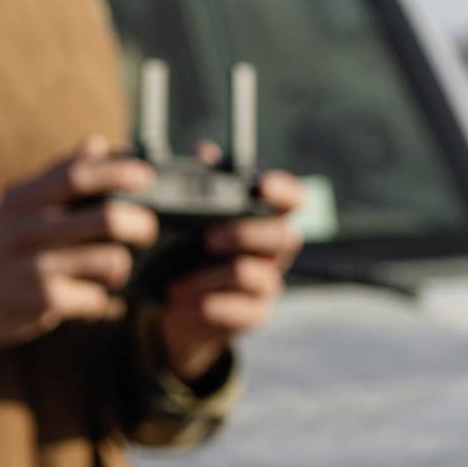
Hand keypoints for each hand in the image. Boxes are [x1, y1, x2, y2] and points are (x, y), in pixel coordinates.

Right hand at [0, 138, 156, 383]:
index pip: (78, 175)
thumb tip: (97, 142)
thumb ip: (58, 175)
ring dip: (122, 266)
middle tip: (147, 231)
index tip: (147, 176)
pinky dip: (100, 298)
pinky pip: (94, 297)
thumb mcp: (17, 205)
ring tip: (116, 269)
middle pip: (106, 218)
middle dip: (140, 224)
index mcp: (25, 199)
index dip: (118, 171)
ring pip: (108, 259)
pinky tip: (90, 297)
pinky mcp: (40, 301)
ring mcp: (34, 266)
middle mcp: (28, 229)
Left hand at [154, 165, 305, 385]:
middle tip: (207, 239)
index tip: (263, 186)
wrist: (178, 309)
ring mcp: (267, 285)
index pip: (293, 200)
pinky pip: (239, 311)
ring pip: (250, 274)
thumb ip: (201, 187)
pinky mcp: (254, 315)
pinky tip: (179, 305)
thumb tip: (205, 151)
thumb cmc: (188, 254)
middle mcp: (274, 252)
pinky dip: (205, 307)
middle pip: (283, 237)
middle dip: (244, 235)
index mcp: (264, 220)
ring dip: (207, 279)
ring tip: (174, 286)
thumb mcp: (189, 221)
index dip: (285, 191)